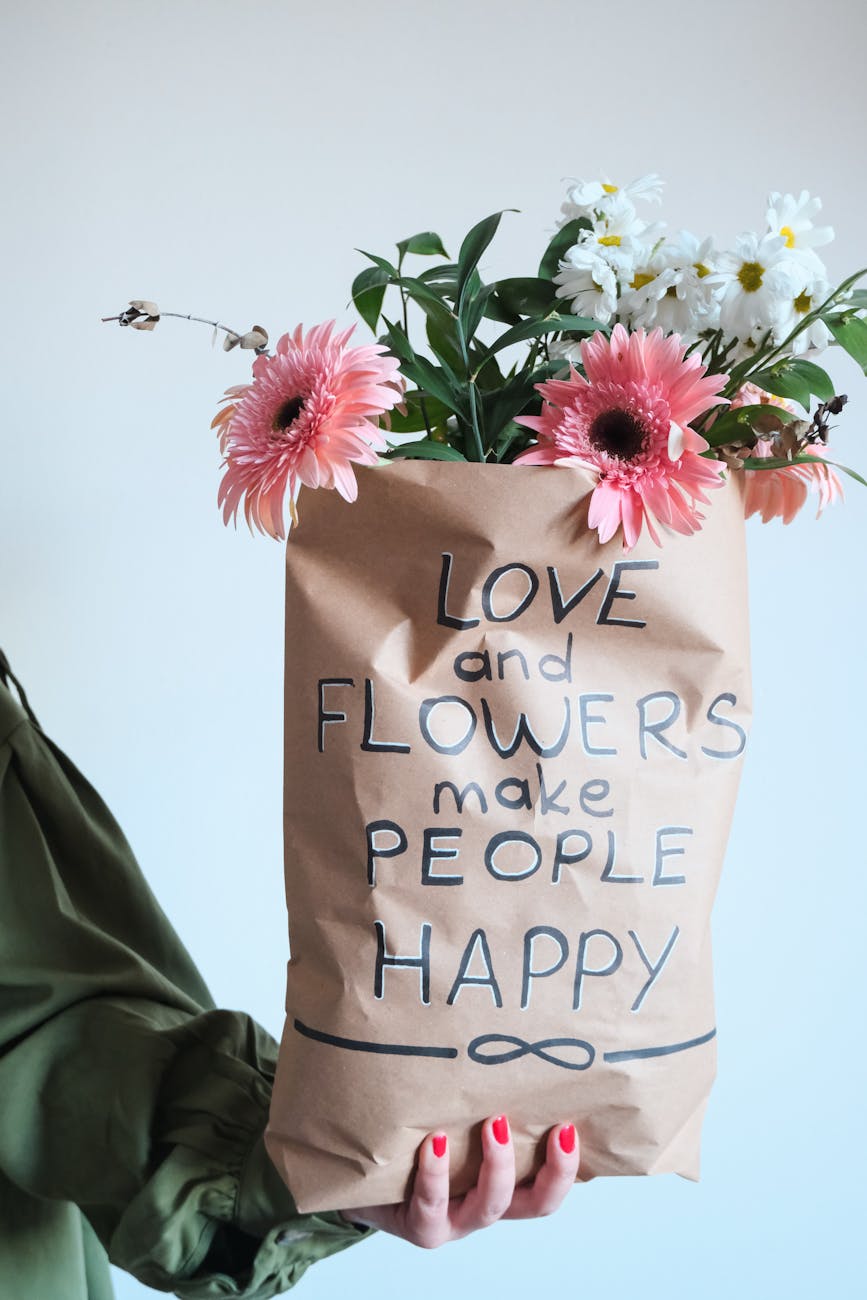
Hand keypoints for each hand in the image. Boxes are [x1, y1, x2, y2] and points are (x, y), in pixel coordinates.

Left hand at [340, 1114, 579, 1247]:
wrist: (367, 1180)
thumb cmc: (416, 1141)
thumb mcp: (454, 1120)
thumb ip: (477, 1095)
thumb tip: (497, 1030)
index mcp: (504, 1186)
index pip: (548, 1186)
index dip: (566, 1166)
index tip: (570, 1125)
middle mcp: (485, 1207)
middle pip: (535, 1205)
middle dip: (553, 1172)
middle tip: (557, 1130)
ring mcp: (454, 1222)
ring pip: (488, 1207)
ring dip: (497, 1165)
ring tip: (493, 1123)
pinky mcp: (420, 1227)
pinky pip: (432, 1206)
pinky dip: (437, 1174)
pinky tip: (434, 1141)